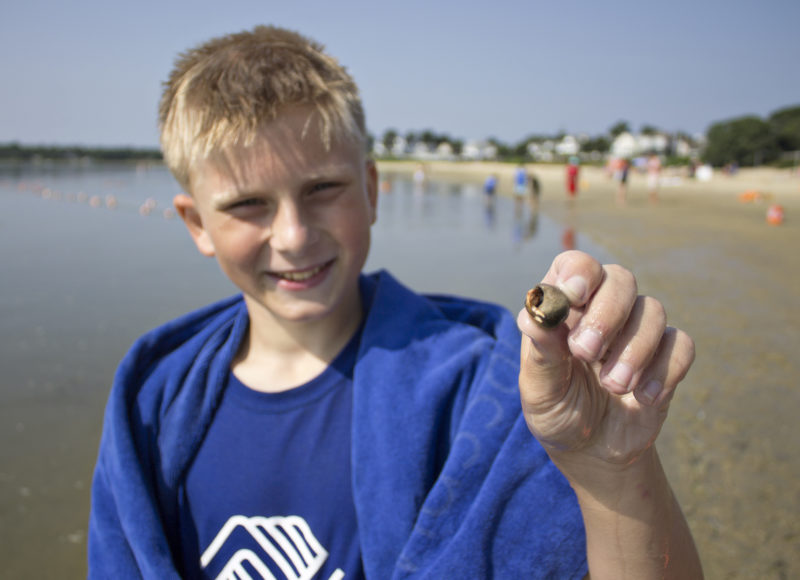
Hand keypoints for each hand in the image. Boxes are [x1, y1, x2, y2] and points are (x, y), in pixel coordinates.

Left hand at [516, 251, 694, 475]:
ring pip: (652, 310)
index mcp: (564, 308)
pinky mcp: (666, 356)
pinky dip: (665, 370)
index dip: (579, 272)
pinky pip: (680, 344)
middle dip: (607, 315)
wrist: (593, 452)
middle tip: (586, 353)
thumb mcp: (539, 389)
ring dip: (634, 351)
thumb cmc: (557, 411)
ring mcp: (636, 331)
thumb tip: (537, 314)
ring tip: (614, 387)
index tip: (575, 296)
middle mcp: (602, 309)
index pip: (576, 264)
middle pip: (621, 279)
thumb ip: (540, 352)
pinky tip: (643, 398)